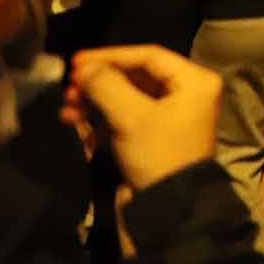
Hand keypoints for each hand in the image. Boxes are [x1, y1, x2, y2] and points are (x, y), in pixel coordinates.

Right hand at [63, 46, 223, 191]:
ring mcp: (173, 115)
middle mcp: (189, 93)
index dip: (111, 56)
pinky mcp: (157, 135)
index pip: (150, 55)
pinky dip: (103, 118)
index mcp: (195, 82)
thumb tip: (85, 68)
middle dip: (100, 81)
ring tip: (68, 107)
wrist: (170, 207)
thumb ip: (107, 86)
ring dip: (97, 100)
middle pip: (137, 76)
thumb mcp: (131, 117)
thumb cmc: (158, 154)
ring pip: (129, 97)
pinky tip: (76, 122)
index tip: (76, 61)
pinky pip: (128, 116)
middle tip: (69, 87)